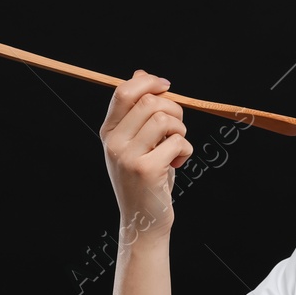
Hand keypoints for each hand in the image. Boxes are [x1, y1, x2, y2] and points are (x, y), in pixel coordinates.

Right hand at [100, 70, 192, 240]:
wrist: (143, 220)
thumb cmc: (145, 178)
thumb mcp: (137, 143)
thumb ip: (138, 111)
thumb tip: (140, 74)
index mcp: (109, 132)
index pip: (124, 92)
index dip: (149, 82)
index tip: (166, 86)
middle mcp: (113, 142)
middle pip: (149, 102)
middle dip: (173, 109)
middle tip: (176, 129)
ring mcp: (127, 156)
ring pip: (164, 119)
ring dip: (180, 130)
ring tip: (176, 147)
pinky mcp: (146, 169)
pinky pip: (177, 141)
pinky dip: (185, 149)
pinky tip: (178, 163)